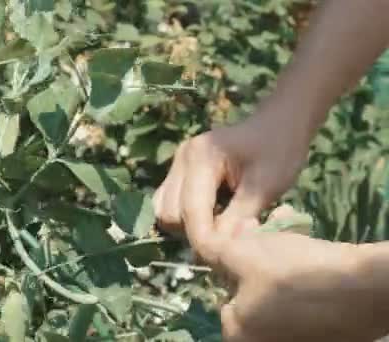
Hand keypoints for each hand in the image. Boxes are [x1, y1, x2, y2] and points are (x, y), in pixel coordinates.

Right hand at [153, 115, 309, 261]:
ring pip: (163, 209)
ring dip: (186, 225)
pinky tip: (211, 215)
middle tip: (226, 238)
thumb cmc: (280, 151)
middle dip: (194, 231)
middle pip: (170, 213)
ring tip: (217, 227)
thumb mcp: (266, 186)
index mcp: (201, 157)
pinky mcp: (179, 169)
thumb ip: (239, 217)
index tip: (224, 257)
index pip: (190, 209)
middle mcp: (182, 158)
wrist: (279, 124)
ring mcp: (177, 162)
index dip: (204, 238)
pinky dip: (184, 215)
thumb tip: (219, 248)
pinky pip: (168, 200)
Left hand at [217, 224, 377, 341]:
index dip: (233, 262)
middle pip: (251, 292)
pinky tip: (309, 247)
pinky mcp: (324, 332)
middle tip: (265, 229)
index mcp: (239, 335)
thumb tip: (202, 250)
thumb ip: (214, 253)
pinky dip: (302, 273)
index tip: (246, 238)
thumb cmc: (292, 272)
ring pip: (277, 290)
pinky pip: (302, 298)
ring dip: (278, 257)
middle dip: (255, 257)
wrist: (364, 287)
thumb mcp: (242, 255)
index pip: (224, 296)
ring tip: (289, 229)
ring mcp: (297, 339)